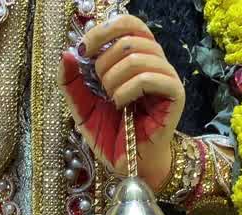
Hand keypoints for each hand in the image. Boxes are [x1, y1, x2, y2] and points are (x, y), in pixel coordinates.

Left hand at [60, 14, 184, 188]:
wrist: (128, 162)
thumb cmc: (110, 132)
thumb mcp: (82, 105)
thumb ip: (71, 81)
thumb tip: (67, 53)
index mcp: (136, 56)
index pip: (127, 24)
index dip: (103, 31)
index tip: (83, 50)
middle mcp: (155, 61)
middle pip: (130, 38)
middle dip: (104, 61)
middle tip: (99, 86)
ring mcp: (166, 76)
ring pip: (139, 57)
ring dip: (113, 78)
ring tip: (110, 99)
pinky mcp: (175, 94)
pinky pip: (149, 78)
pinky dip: (127, 90)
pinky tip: (120, 104)